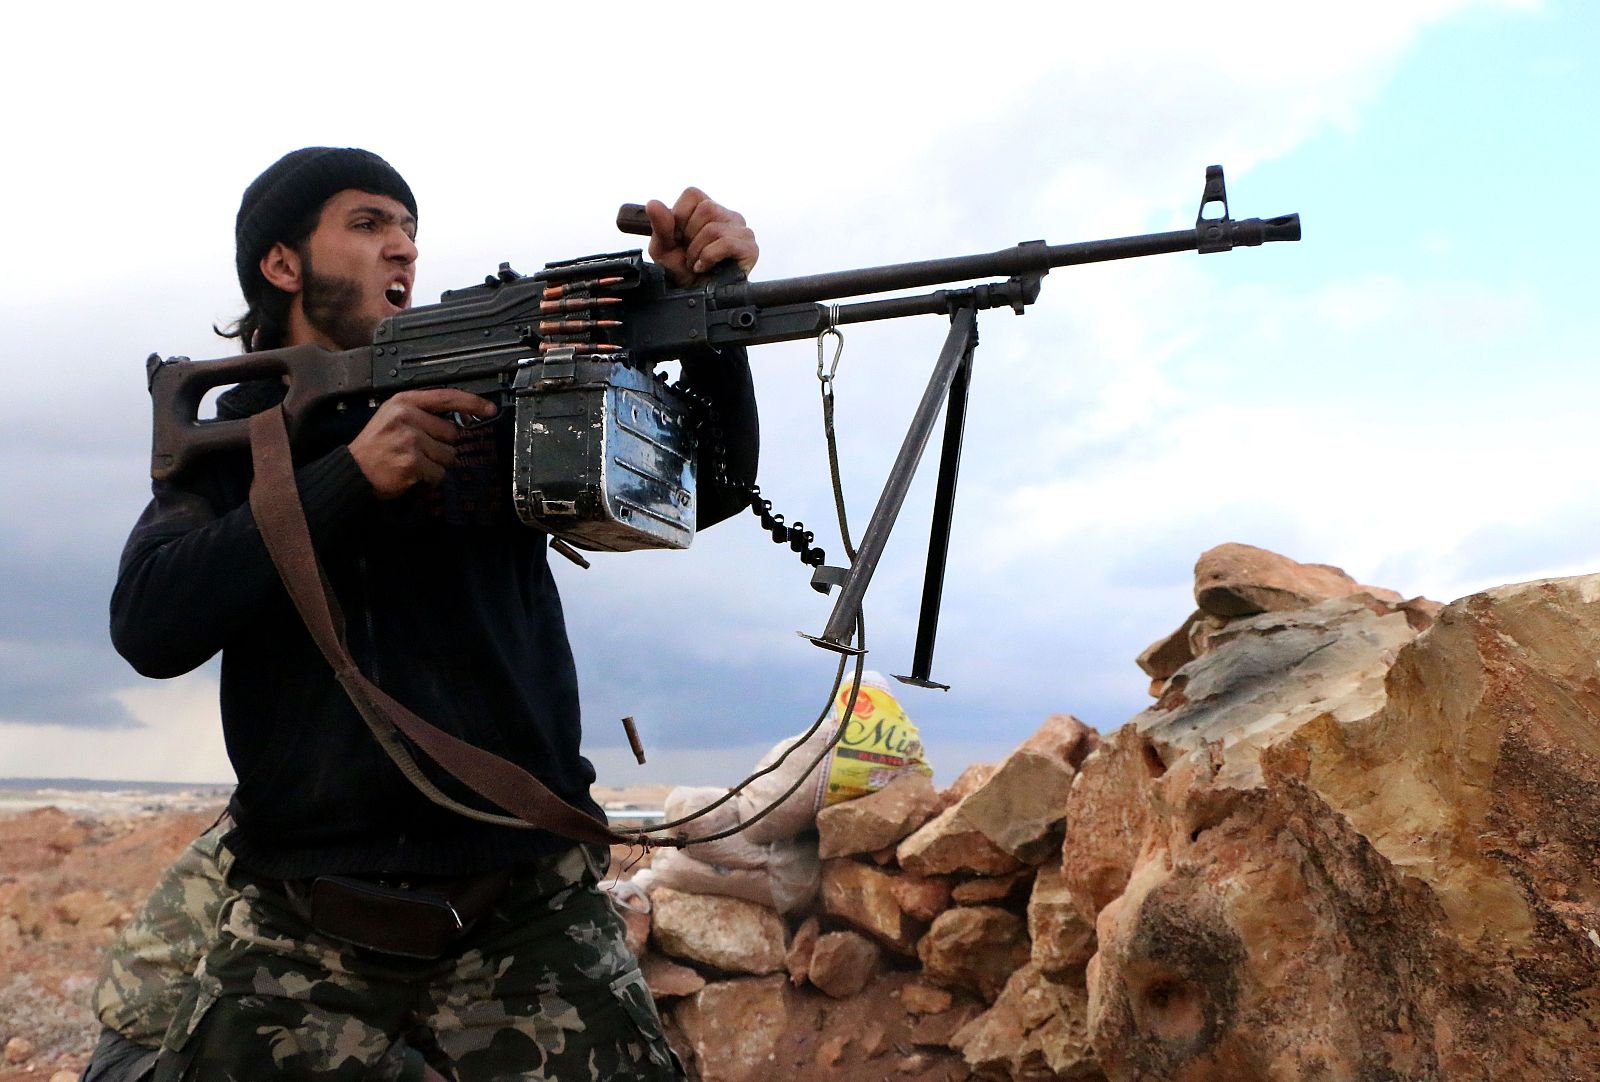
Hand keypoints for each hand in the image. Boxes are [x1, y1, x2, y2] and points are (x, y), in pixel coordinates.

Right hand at [347, 388, 496, 498]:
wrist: (353, 470)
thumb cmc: (374, 446)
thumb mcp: (392, 416)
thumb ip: (421, 413)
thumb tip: (456, 419)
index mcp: (404, 402)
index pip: (446, 396)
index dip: (471, 403)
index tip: (489, 408)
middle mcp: (408, 417)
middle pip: (452, 432)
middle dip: (442, 445)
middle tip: (419, 450)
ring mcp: (411, 439)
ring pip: (448, 454)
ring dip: (436, 463)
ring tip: (413, 461)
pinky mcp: (413, 461)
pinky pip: (439, 472)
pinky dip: (430, 478)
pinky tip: (412, 473)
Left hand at [645, 187, 758, 287]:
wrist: (695, 297)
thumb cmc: (682, 271)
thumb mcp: (663, 248)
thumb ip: (659, 225)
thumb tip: (653, 203)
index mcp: (709, 209)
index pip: (693, 194)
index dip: (679, 216)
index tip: (678, 237)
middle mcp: (729, 216)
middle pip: (706, 209)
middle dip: (689, 236)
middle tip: (689, 254)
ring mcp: (742, 232)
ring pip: (714, 228)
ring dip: (697, 250)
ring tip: (696, 263)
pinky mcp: (750, 249)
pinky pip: (725, 243)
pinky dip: (708, 257)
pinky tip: (705, 267)